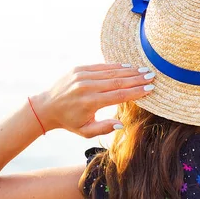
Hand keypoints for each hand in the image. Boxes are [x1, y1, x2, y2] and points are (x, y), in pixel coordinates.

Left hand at [31, 63, 155, 137]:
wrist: (47, 107)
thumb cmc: (70, 122)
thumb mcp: (85, 131)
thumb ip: (104, 128)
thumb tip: (122, 124)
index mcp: (90, 102)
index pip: (119, 95)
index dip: (136, 92)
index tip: (150, 89)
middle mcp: (87, 87)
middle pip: (118, 81)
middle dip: (137, 78)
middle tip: (152, 76)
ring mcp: (82, 75)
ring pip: (111, 72)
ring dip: (129, 71)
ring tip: (144, 70)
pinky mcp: (79, 69)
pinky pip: (101, 66)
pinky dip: (115, 66)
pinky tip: (128, 66)